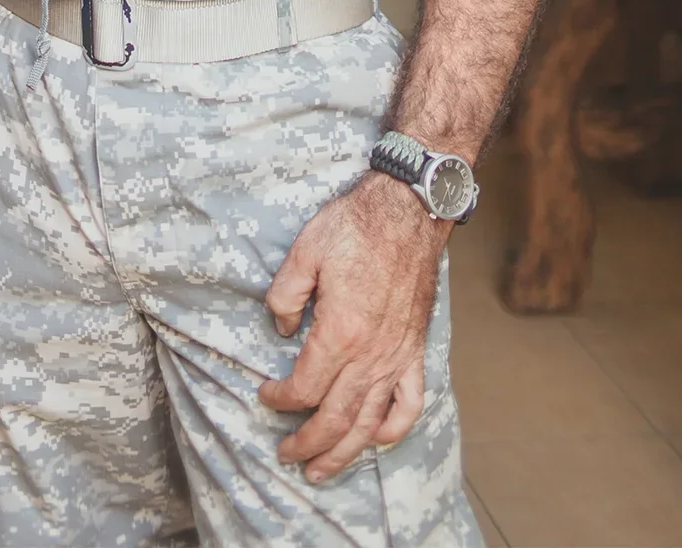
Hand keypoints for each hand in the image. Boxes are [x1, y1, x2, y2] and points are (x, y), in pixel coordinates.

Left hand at [258, 173, 446, 483]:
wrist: (409, 211)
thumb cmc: (356, 226)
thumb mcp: (305, 251)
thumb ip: (285, 296)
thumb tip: (281, 329)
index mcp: (339, 333)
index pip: (304, 387)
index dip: (280, 399)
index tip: (265, 395)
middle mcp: (371, 355)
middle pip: (335, 418)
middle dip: (306, 443)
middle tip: (285, 455)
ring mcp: (397, 357)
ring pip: (370, 423)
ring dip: (344, 452)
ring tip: (322, 471)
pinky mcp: (415, 350)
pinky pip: (410, 403)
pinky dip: (394, 429)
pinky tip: (376, 437)